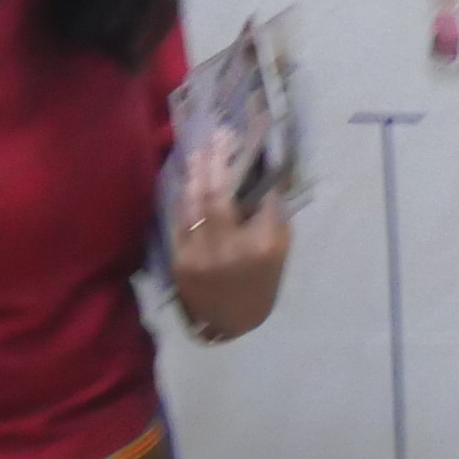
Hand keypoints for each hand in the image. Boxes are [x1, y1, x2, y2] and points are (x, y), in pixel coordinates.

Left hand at [165, 131, 292, 342]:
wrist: (228, 323)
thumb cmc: (259, 286)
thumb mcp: (279, 255)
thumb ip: (274, 219)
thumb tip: (263, 183)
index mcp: (260, 248)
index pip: (261, 199)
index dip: (252, 172)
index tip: (243, 146)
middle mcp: (228, 248)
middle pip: (218, 194)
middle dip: (216, 161)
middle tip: (216, 135)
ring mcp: (199, 254)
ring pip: (194, 203)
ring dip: (195, 173)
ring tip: (199, 149)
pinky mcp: (179, 259)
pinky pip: (179, 219)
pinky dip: (183, 197)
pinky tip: (187, 179)